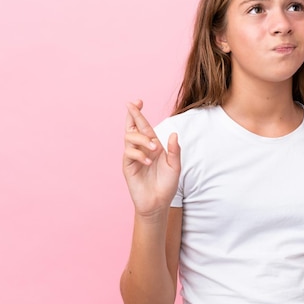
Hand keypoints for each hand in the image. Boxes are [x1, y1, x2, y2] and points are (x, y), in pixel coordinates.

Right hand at [122, 100, 180, 216]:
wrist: (158, 203)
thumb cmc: (167, 184)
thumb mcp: (175, 166)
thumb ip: (175, 150)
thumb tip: (174, 134)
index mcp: (153, 145)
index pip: (144, 126)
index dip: (139, 114)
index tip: (137, 101)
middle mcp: (141, 148)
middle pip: (132, 127)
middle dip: (133, 115)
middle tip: (133, 106)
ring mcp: (133, 157)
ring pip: (130, 137)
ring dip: (142, 139)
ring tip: (154, 149)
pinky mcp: (128, 166)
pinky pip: (129, 153)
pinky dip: (139, 154)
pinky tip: (149, 162)